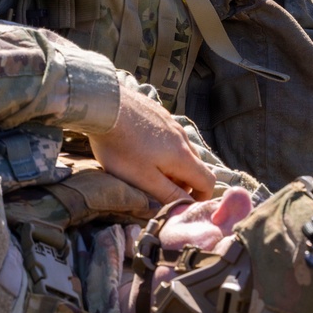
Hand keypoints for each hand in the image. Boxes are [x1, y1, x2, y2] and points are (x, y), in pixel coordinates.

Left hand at [87, 82, 215, 204]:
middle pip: (194, 165)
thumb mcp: (144, 179)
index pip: (208, 181)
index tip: (184, 203)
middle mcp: (182, 137)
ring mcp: (170, 121)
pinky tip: (138, 146)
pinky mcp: (156, 111)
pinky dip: (161, 147)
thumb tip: (188, 205)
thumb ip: (169, 195)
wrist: (104, 107)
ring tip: (146, 168)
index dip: (202, 197)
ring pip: (180, 149)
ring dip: (171, 164)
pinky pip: (167, 134)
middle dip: (183, 182)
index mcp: (183, 157)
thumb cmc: (122, 147)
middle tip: (160, 188)